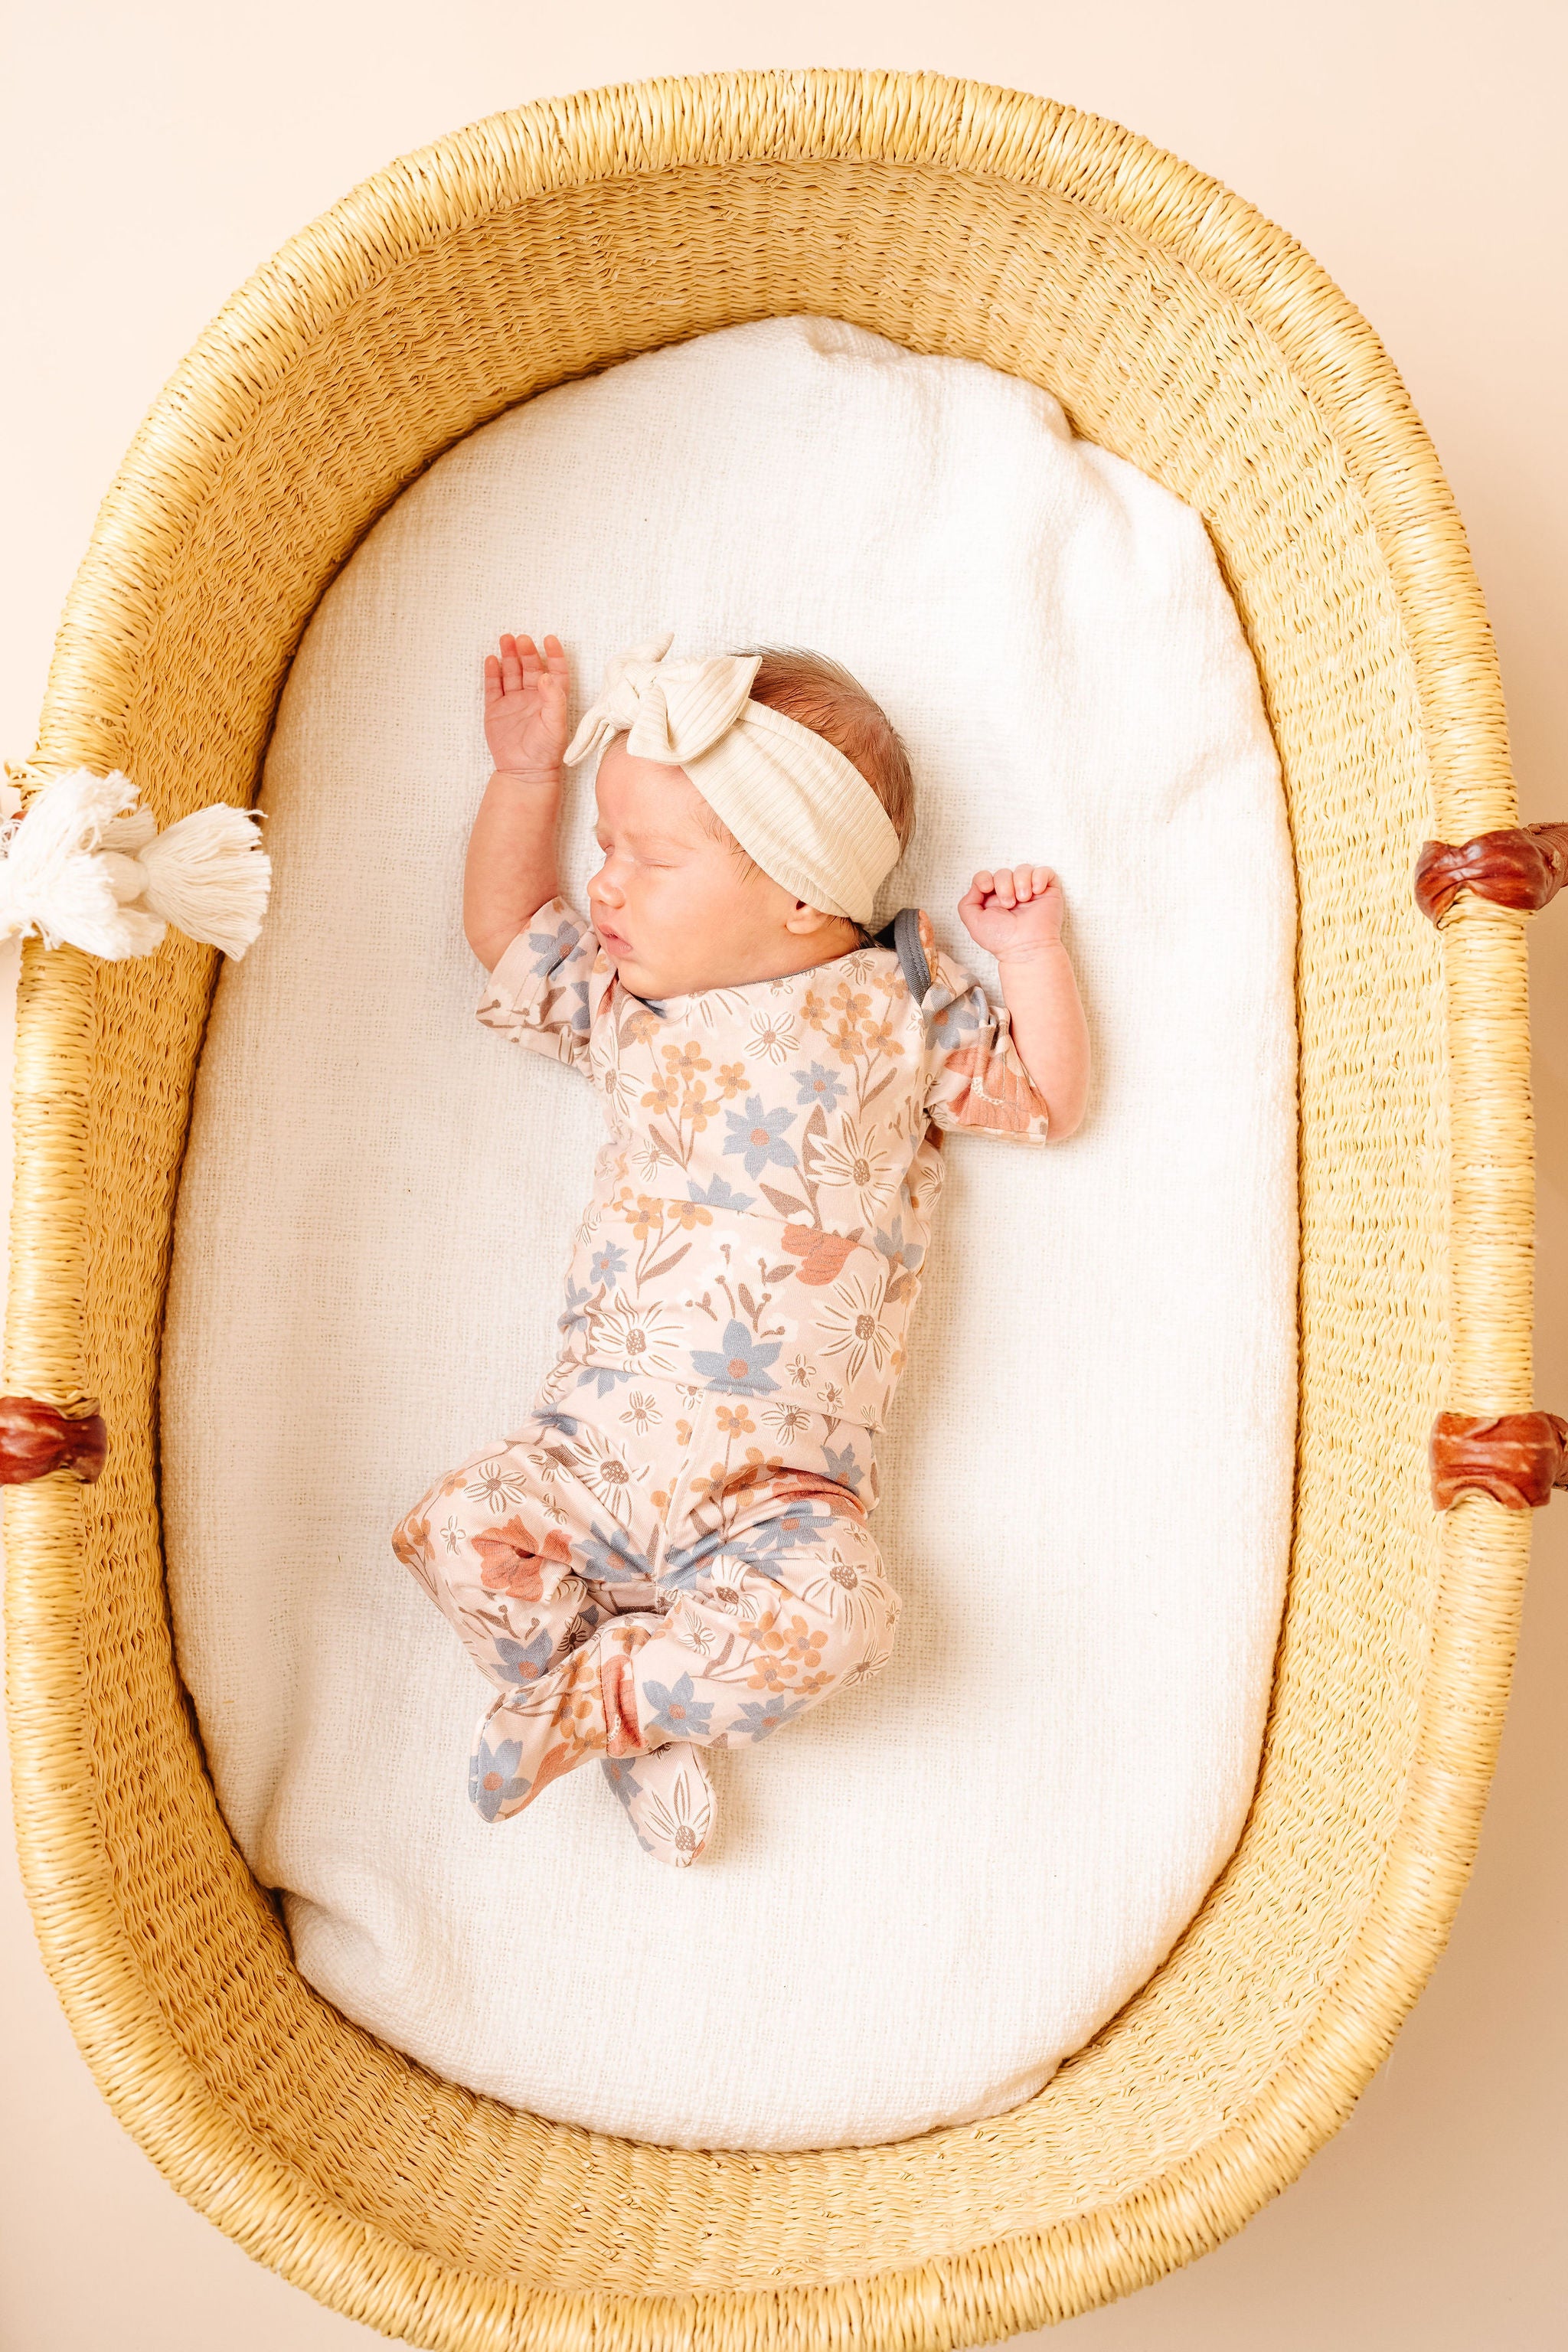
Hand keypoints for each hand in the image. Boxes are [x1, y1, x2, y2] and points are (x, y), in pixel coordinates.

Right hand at [483, 632, 568, 779]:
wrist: (524, 771)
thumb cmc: (545, 751)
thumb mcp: (555, 725)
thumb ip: (553, 699)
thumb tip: (546, 676)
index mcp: (551, 699)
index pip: (555, 671)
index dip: (553, 655)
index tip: (549, 639)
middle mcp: (533, 697)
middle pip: (530, 667)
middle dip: (526, 652)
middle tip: (521, 639)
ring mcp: (513, 701)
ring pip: (511, 672)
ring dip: (509, 656)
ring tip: (505, 640)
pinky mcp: (496, 709)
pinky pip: (493, 686)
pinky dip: (492, 673)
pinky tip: (492, 660)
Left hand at [957, 864, 1064, 959]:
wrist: (1025, 947)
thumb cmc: (1001, 939)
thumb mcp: (974, 923)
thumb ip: (967, 903)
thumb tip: (978, 886)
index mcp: (993, 899)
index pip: (986, 876)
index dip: (984, 878)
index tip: (987, 888)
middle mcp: (1011, 893)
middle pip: (1003, 872)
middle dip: (1004, 885)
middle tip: (1009, 904)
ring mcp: (1030, 891)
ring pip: (1024, 869)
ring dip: (1021, 882)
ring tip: (1023, 899)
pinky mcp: (1048, 891)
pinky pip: (1045, 871)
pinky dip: (1039, 877)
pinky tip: (1036, 891)